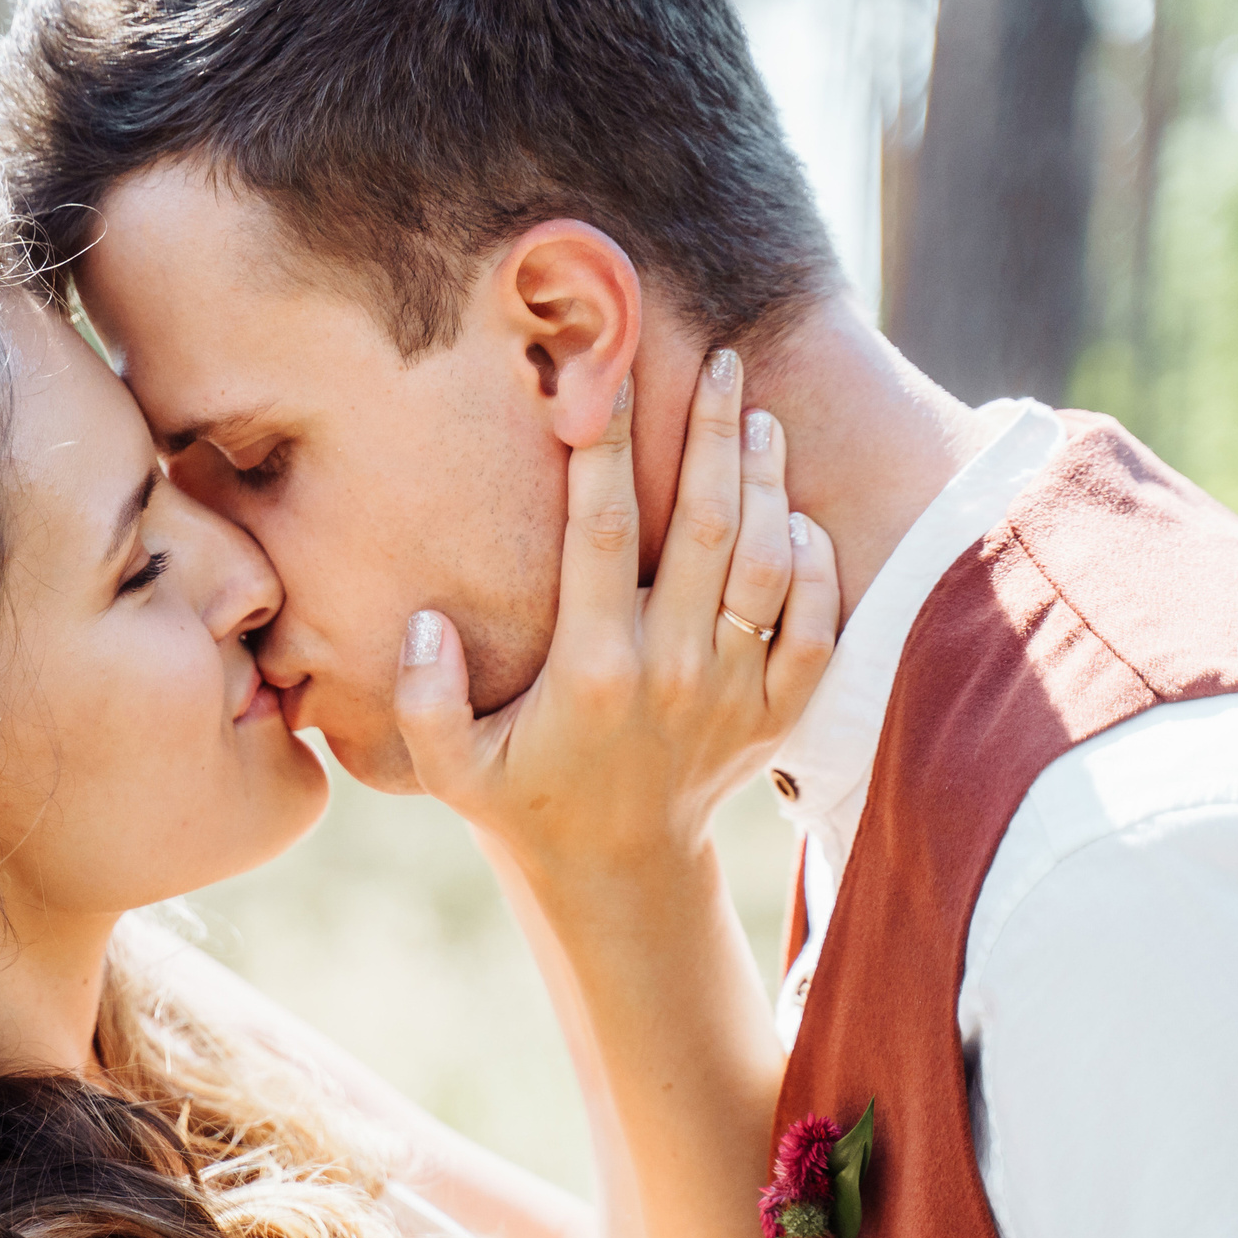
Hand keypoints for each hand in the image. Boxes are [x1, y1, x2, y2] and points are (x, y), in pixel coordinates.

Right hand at [394, 354, 838, 892]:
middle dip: (714, 434)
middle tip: (725, 364)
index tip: (602, 375)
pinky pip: (816, 625)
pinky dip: (815, 566)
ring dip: (769, 484)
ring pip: (768, 565)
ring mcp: (734, 692)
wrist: (619, 874)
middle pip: (705, 527)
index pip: (598, 531)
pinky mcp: (777, 712)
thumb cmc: (524, 801)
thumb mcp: (449, 766)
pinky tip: (796, 517)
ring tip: (761, 418)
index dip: (602, 445)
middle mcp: (673, 671)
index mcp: (593, 669)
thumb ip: (423, 697)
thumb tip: (421, 621)